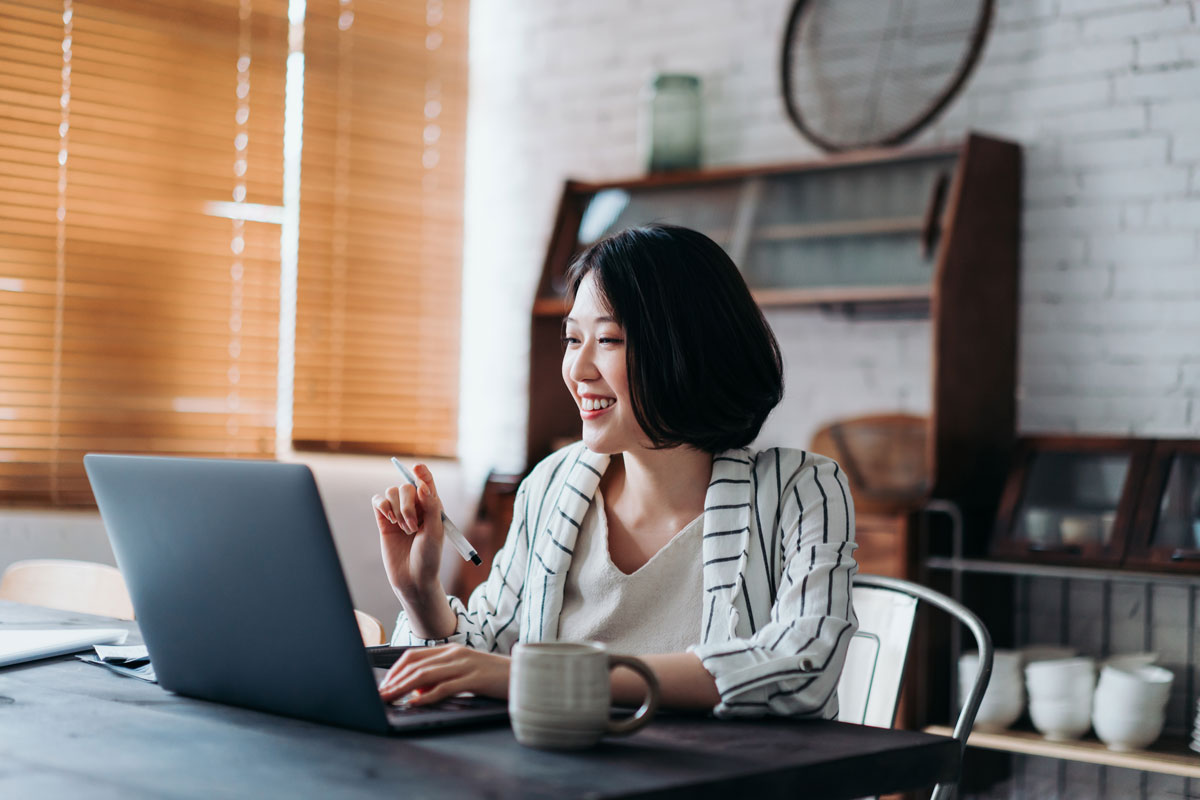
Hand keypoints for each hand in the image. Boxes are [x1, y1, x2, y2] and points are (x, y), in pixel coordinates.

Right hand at [372, 464, 444, 599]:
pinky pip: (378, 501)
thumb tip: (422, 486)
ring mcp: (399, 513)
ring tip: (404, 529)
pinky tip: (389, 520)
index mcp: (432, 506)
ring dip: (397, 509)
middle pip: (406, 487)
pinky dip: (382, 506)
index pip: (426, 482)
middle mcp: (416, 506)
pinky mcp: (384, 521)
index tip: (417, 467)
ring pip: (391, 492)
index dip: (422, 472)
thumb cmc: (429, 557)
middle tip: (412, 527)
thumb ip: (431, 507)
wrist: (413, 579)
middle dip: (408, 505)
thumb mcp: (436, 532)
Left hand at [378, 644, 510, 705]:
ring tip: (390, 699)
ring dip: (403, 688)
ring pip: (425, 674)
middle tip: (380, 695)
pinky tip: (416, 702)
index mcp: (451, 650)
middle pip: (415, 665)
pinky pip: (445, 687)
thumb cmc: (494, 677)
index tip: (384, 686)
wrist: (525, 676)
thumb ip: (441, 678)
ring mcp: (465, 665)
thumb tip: (417, 689)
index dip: (395, 671)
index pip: (413, 656)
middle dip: (394, 681)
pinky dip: (428, 695)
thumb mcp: (464, 674)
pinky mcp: (475, 678)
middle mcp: (455, 654)